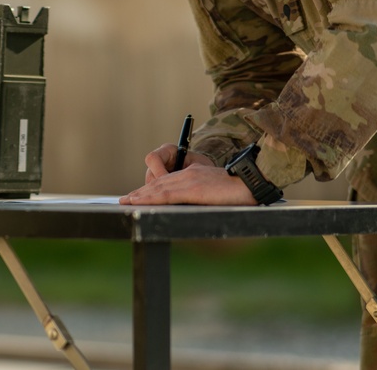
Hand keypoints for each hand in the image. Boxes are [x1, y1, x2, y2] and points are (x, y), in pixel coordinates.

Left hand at [120, 146, 255, 205]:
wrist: (250, 182)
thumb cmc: (239, 189)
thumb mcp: (216, 188)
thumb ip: (203, 193)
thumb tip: (196, 203)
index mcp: (194, 173)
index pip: (168, 181)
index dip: (151, 188)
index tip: (138, 195)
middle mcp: (188, 174)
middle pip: (159, 183)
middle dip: (141, 193)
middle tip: (126, 200)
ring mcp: (189, 181)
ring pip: (159, 188)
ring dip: (141, 196)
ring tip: (128, 202)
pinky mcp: (192, 189)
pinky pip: (167, 194)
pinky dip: (151, 198)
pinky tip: (141, 202)